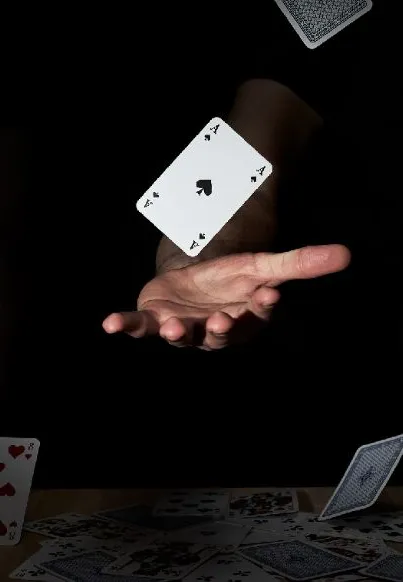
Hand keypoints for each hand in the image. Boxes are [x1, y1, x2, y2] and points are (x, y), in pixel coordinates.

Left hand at [102, 244, 349, 349]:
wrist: (195, 283)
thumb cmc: (232, 279)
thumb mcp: (265, 265)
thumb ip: (301, 263)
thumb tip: (347, 254)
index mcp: (244, 317)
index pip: (257, 312)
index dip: (262, 305)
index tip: (268, 295)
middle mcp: (214, 329)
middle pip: (220, 334)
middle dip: (221, 329)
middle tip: (222, 321)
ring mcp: (183, 327)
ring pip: (181, 336)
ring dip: (177, 334)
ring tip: (175, 328)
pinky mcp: (154, 320)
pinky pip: (139, 327)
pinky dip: (126, 326)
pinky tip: (110, 324)